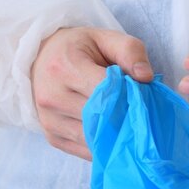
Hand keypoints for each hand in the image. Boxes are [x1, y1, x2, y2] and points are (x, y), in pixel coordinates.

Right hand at [31, 27, 152, 159]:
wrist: (42, 58)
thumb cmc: (79, 48)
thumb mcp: (105, 37)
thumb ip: (130, 52)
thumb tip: (146, 77)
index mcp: (65, 67)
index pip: (105, 90)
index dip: (130, 94)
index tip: (145, 94)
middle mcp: (52, 96)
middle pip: (101, 117)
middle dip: (126, 116)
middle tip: (142, 111)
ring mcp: (50, 120)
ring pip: (95, 139)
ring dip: (116, 134)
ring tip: (129, 122)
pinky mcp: (52, 137)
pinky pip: (87, 151)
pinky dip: (104, 145)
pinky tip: (114, 132)